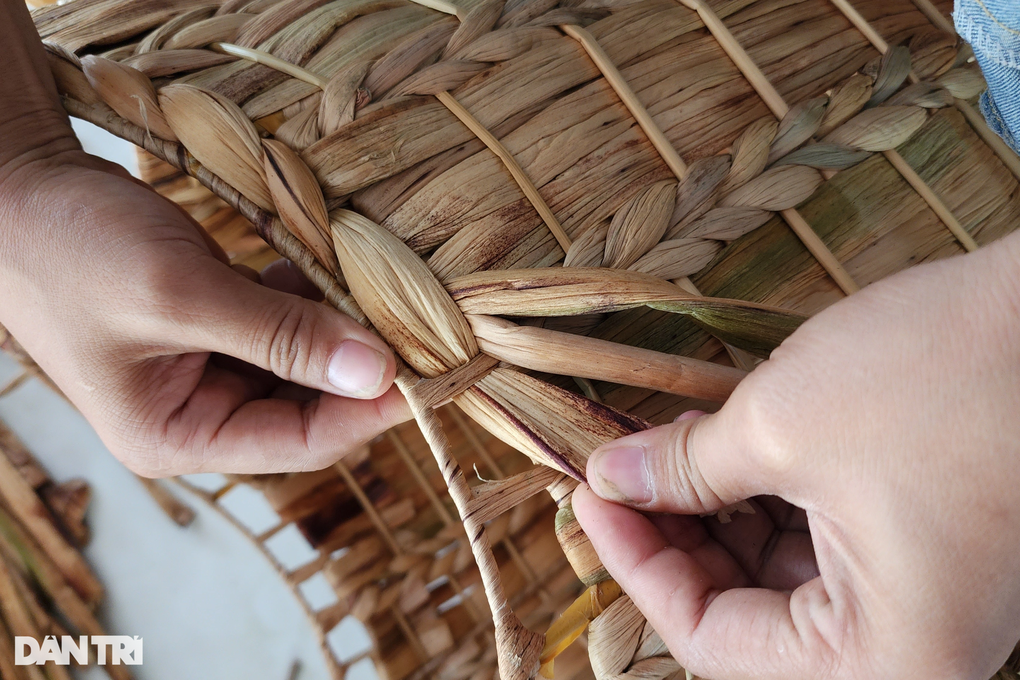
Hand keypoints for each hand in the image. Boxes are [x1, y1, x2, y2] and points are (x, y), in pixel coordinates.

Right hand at [0, 150, 408, 475]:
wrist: (19, 191)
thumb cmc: (74, 250)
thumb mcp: (179, 294)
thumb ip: (279, 334)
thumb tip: (377, 370)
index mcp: (177, 436)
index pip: (301, 442)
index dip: (368, 411)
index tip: (427, 369)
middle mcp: (199, 413)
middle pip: (310, 408)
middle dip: (362, 369)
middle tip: (423, 326)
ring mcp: (211, 368)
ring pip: (305, 364)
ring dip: (343, 330)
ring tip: (391, 294)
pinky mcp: (220, 326)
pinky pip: (287, 324)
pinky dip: (315, 299)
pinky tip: (341, 269)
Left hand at [573, 231, 1019, 678]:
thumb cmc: (944, 372)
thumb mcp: (781, 425)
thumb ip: (682, 469)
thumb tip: (609, 481)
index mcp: (886, 660)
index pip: (711, 642)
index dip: (635, 564)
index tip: (588, 494)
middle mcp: (911, 650)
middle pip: (743, 614)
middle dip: (672, 534)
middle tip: (619, 467)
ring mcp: (924, 598)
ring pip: (777, 578)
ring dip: (711, 512)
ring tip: (666, 444)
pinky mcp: (926, 547)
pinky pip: (820, 545)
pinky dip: (763, 498)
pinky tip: (721, 444)